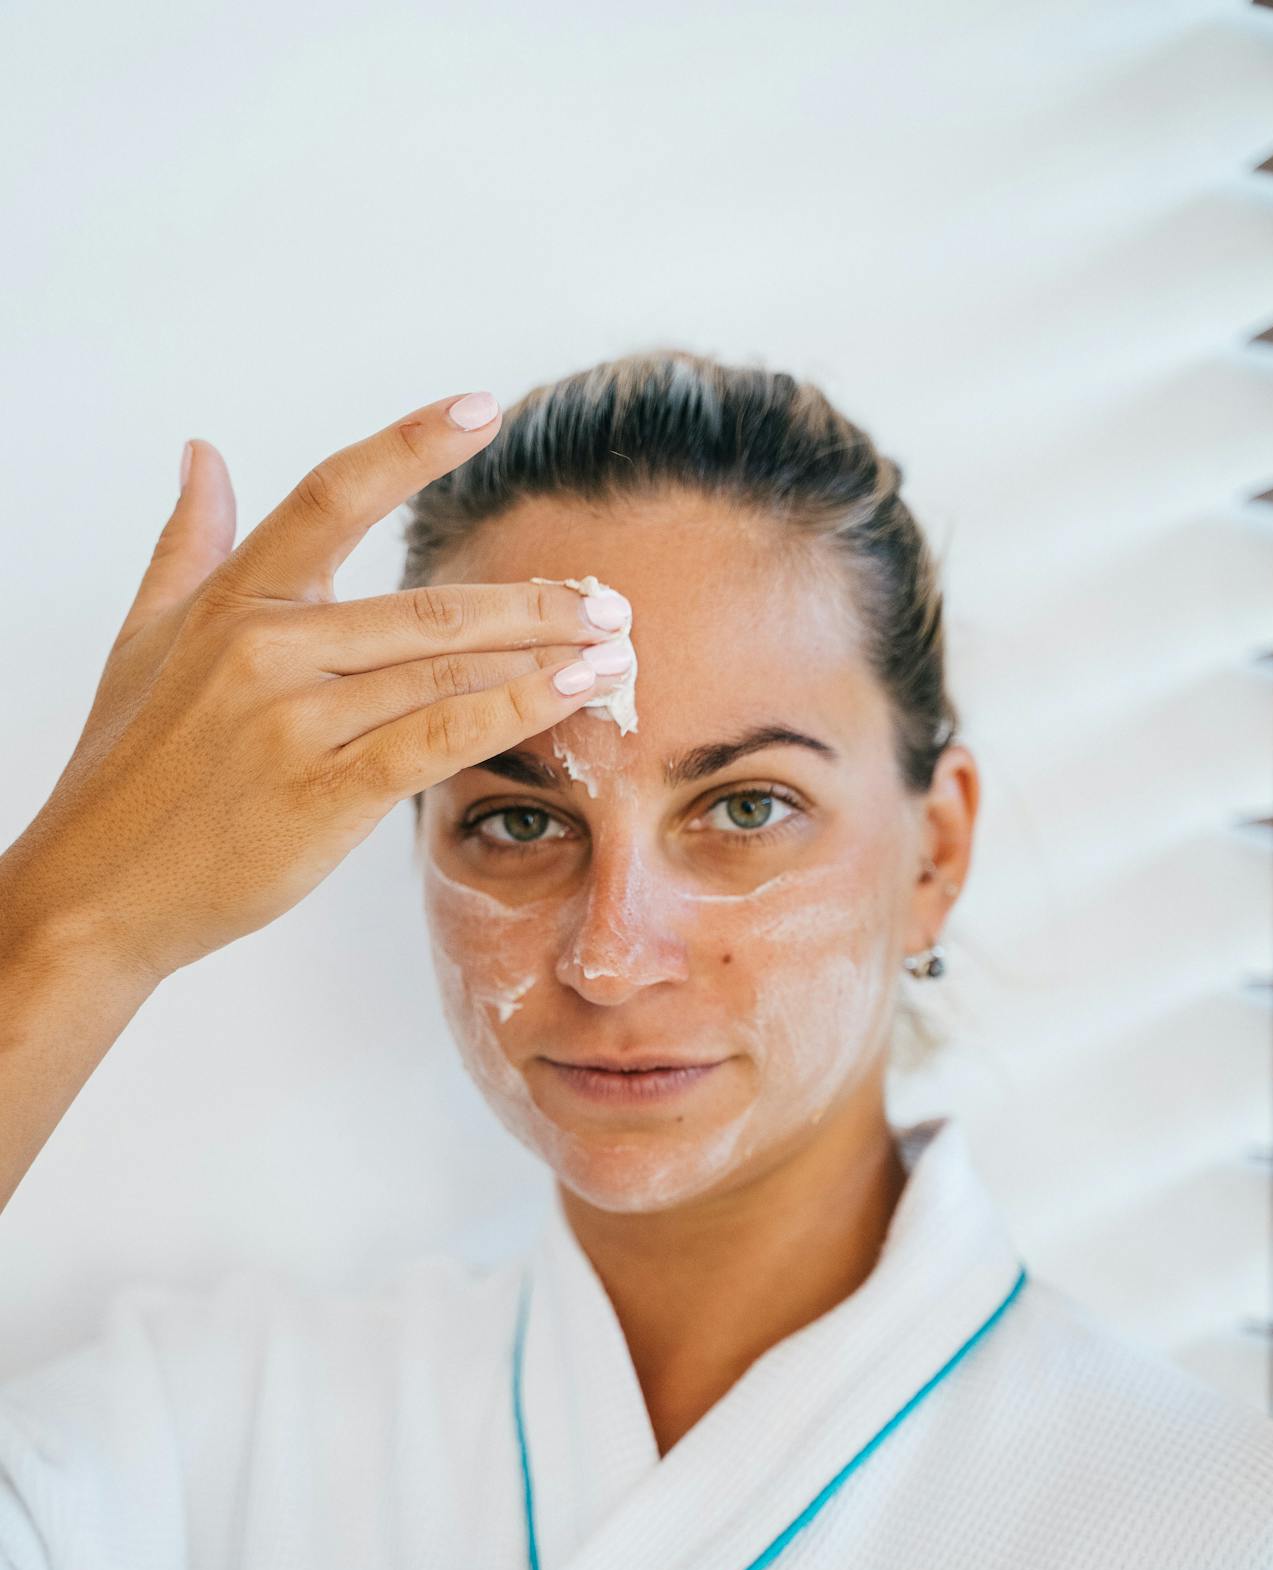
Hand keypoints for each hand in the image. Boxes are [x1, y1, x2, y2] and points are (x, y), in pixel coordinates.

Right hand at [1, 392, 627, 984]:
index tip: (484, 408)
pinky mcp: (322, 793)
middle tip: (607, 596)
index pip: (332, 497)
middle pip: (426, 603)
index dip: (410, 445)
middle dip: (531, 600)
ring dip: (543, 656)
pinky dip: (515, 712)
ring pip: (444, 669)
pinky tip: (571, 695)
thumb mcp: (144, 642)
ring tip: (612, 648)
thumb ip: (187, 544)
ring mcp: (295, 721)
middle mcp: (264, 647)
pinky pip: (439, 738)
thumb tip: (203, 452)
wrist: (95, 893)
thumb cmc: (125, 773)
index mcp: (231, 602)